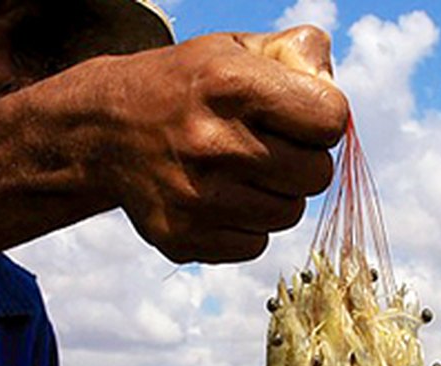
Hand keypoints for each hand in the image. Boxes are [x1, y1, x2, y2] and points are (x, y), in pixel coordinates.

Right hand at [86, 26, 348, 262]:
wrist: (107, 130)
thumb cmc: (187, 87)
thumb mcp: (237, 47)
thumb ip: (299, 53)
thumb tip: (333, 102)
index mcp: (230, 86)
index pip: (330, 119)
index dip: (323, 117)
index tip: (298, 113)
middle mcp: (212, 144)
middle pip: (317, 175)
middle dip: (304, 159)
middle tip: (271, 145)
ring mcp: (196, 198)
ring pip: (289, 214)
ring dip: (277, 194)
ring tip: (242, 170)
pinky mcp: (184, 237)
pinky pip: (255, 245)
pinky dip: (247, 225)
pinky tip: (220, 197)